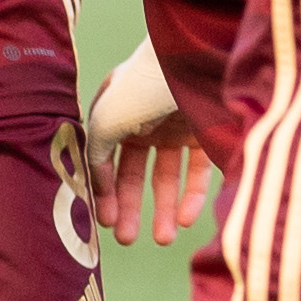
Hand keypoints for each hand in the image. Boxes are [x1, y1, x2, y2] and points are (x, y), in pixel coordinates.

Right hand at [80, 44, 217, 247]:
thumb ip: (95, 153)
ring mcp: (177, 127)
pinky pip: (198, 172)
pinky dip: (191, 196)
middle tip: (127, 240)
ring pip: (168, 177)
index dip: (103, 190)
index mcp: (114, 112)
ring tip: (163, 240)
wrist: (195, 61)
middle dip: (130, 207)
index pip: (105, 158)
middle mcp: (144, 120)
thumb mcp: (105, 120)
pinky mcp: (207, 133)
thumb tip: (94, 182)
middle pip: (134, 172)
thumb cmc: (143, 86)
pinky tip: (185, 219)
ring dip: (163, 210)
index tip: (104, 222)